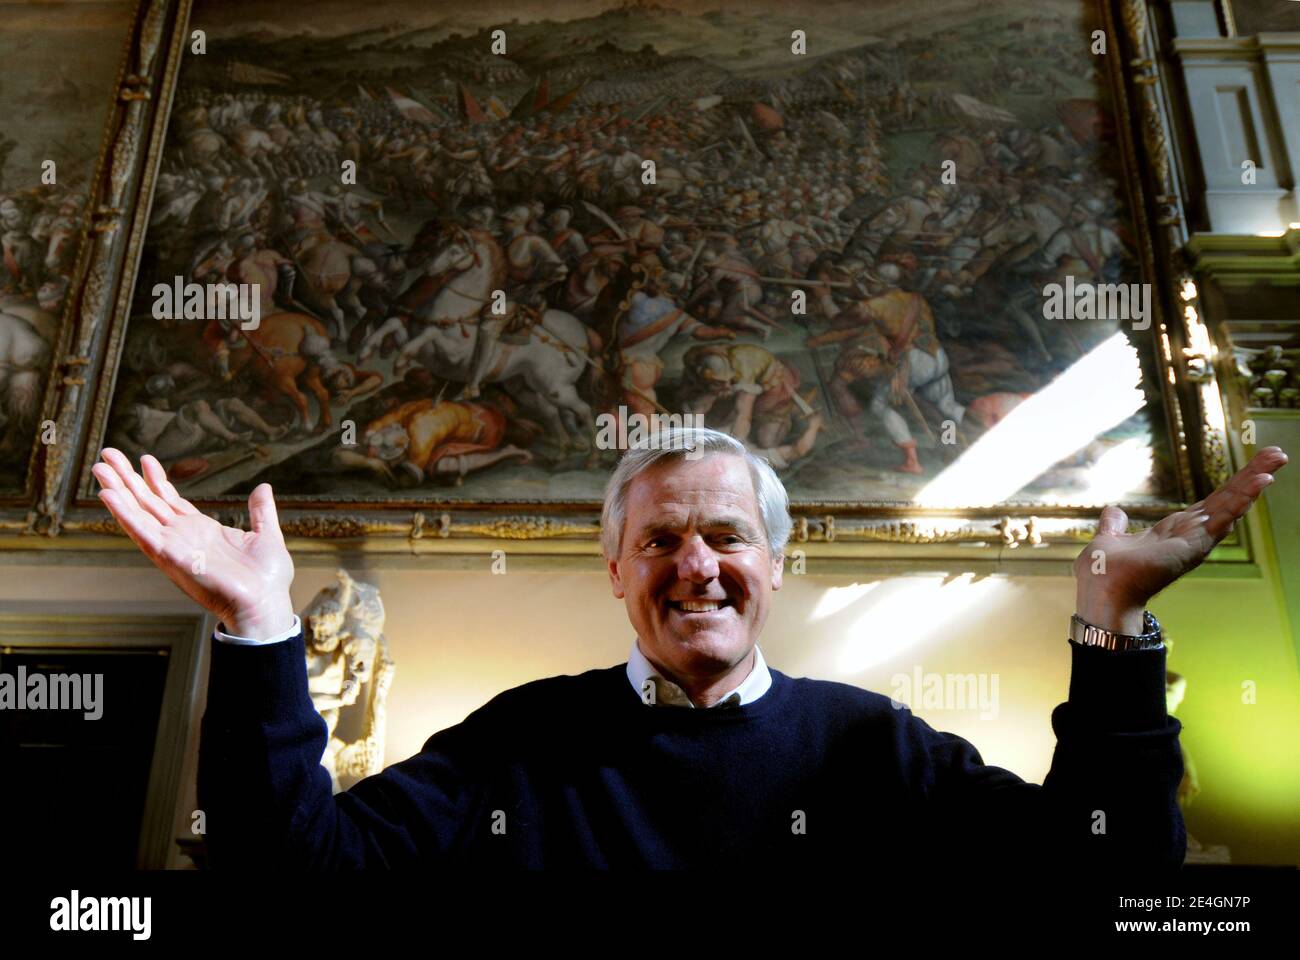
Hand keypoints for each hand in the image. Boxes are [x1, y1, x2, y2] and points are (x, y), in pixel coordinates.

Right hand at [93, 448, 295, 638]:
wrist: (265, 604)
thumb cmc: (267, 580)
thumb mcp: (266, 536)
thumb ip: (261, 511)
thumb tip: (263, 488)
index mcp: (203, 532)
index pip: (171, 502)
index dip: (156, 480)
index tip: (144, 459)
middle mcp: (184, 537)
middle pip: (148, 503)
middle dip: (128, 479)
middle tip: (108, 455)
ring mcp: (175, 546)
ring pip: (139, 514)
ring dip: (118, 491)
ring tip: (100, 468)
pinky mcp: (171, 556)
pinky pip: (142, 532)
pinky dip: (125, 514)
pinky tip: (108, 495)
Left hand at [1073, 446, 1287, 632]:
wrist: (1100, 593)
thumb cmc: (1103, 576)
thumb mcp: (1108, 540)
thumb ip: (1114, 526)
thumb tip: (1112, 512)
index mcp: (1172, 532)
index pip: (1208, 504)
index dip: (1230, 487)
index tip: (1251, 469)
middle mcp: (1189, 536)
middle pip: (1226, 499)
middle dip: (1250, 476)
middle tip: (1276, 453)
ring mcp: (1195, 541)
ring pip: (1230, 505)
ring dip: (1252, 482)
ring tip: (1276, 459)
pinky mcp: (1194, 546)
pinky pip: (1223, 517)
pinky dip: (1242, 499)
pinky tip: (1260, 481)